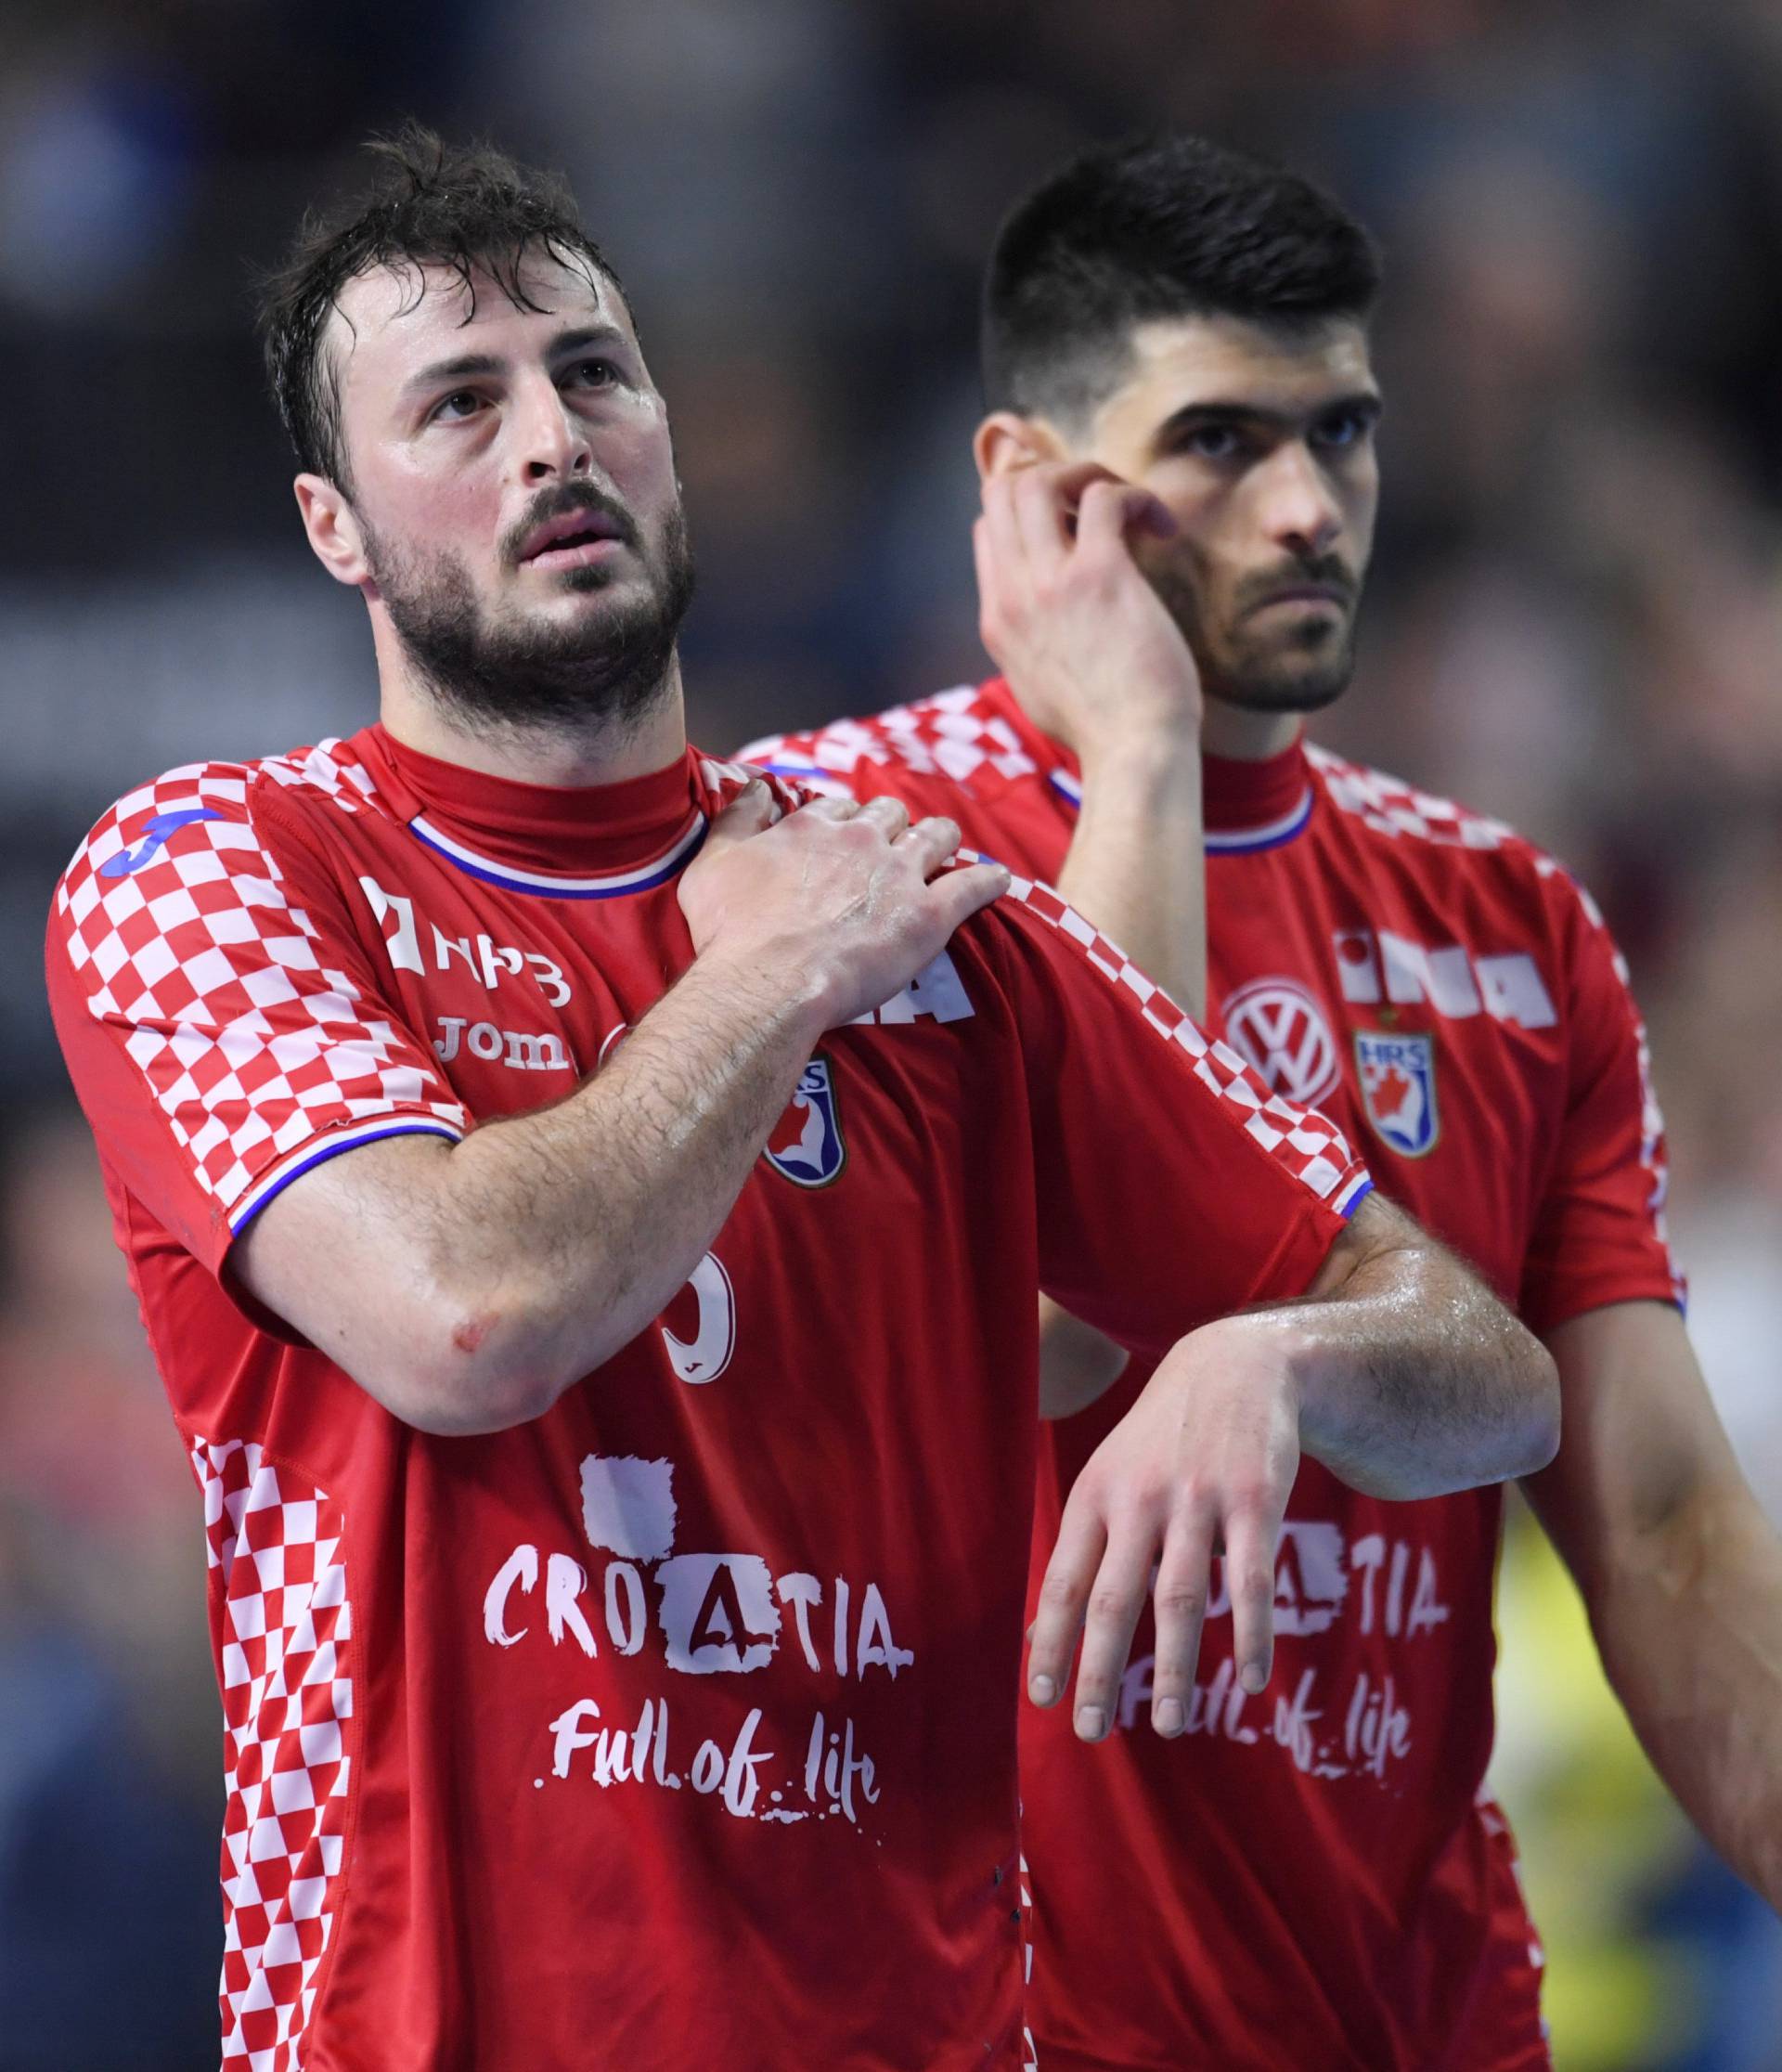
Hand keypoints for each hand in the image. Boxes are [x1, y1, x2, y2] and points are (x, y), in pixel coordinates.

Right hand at [679, 780, 1009, 1028]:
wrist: (769, 982)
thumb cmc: (733, 931)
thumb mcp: (712, 863)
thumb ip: (738, 818)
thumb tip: (759, 787)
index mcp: (814, 826)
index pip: (842, 809)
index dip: (846, 824)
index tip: (845, 841)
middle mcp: (862, 840)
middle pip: (891, 815)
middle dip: (893, 827)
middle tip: (891, 850)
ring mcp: (900, 874)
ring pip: (936, 837)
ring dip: (941, 839)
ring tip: (946, 847)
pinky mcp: (929, 915)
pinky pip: (973, 886)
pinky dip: (988, 882)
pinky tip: (998, 881)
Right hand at [976, 461, 1200, 767]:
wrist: (1134, 753)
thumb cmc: (1104, 729)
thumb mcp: (1039, 687)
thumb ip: (1032, 643)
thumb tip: (1048, 617)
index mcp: (998, 621)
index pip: (989, 529)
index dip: (1030, 511)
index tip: (1076, 526)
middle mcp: (1013, 596)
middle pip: (1003, 492)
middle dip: (1052, 478)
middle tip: (1099, 503)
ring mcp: (1050, 584)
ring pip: (1040, 480)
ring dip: (1088, 476)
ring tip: (1128, 507)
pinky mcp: (1100, 575)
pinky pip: (1104, 497)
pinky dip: (1134, 495)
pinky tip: (1160, 526)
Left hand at [1027, 1316, 1299, 1740]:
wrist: (1233, 1365)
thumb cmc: (1160, 1441)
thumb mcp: (1107, 1479)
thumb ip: (1079, 1554)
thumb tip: (1035, 1635)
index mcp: (1095, 1496)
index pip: (1062, 1583)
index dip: (1050, 1644)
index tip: (1042, 1700)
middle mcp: (1139, 1499)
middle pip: (1112, 1599)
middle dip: (1098, 1671)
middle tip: (1090, 1731)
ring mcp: (1198, 1500)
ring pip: (1180, 1599)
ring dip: (1172, 1670)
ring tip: (1167, 1726)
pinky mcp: (1255, 1501)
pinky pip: (1253, 1581)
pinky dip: (1252, 1635)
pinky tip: (1252, 1682)